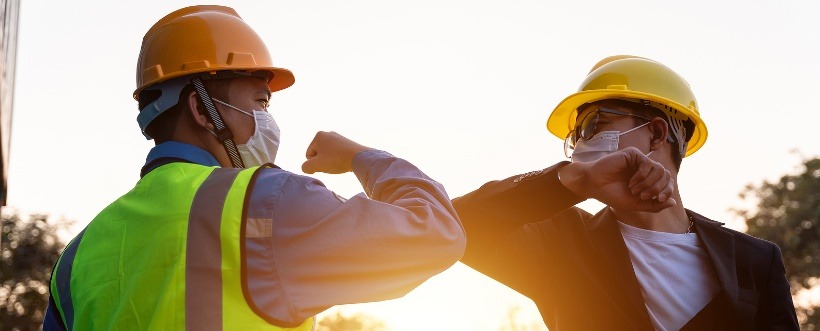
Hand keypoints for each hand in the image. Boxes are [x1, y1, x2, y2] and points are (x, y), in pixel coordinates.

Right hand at [302, 131, 370, 173]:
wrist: (359, 157)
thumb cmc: (336, 160)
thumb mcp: (316, 165)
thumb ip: (305, 167)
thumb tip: (307, 167)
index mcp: (318, 135)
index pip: (309, 155)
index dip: (315, 163)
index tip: (325, 163)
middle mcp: (328, 133)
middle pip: (318, 154)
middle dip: (322, 161)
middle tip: (332, 164)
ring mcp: (338, 137)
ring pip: (327, 155)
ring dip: (330, 161)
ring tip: (339, 163)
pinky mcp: (346, 143)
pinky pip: (337, 154)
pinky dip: (338, 159)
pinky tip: (344, 161)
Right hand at [558, 147, 676, 211]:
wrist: (595, 186)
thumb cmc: (613, 195)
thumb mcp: (636, 204)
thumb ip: (654, 205)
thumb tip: (673, 202)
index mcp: (649, 179)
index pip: (668, 182)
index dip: (667, 191)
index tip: (658, 199)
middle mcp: (646, 169)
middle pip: (666, 175)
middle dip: (657, 188)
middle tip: (642, 195)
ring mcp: (639, 160)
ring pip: (659, 169)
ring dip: (648, 183)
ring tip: (634, 189)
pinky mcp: (633, 154)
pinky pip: (647, 163)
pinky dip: (642, 175)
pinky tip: (631, 182)